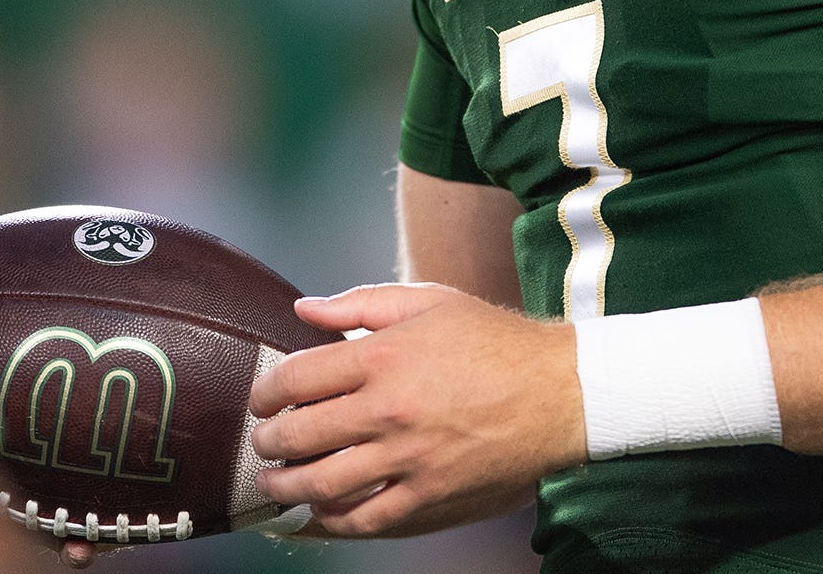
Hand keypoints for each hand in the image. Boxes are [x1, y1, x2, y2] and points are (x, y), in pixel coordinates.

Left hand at [247, 283, 584, 536]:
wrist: (560, 393)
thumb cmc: (495, 342)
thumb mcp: (430, 301)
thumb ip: (361, 303)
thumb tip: (303, 310)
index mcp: (384, 357)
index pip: (295, 379)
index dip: (266, 392)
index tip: (262, 399)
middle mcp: (389, 410)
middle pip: (299, 436)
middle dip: (268, 442)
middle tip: (264, 443)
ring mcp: (409, 459)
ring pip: (322, 485)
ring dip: (287, 487)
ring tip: (277, 483)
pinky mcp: (430, 497)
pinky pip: (365, 519)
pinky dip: (333, 521)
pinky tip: (321, 513)